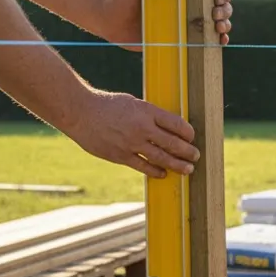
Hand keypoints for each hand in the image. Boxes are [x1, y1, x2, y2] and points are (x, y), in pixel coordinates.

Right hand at [62, 88, 200, 177]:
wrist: (79, 112)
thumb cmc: (107, 105)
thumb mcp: (133, 103)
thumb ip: (150, 115)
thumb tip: (170, 128)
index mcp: (147, 111)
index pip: (177, 124)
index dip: (188, 133)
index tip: (191, 137)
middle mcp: (142, 128)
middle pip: (173, 143)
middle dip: (188, 152)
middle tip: (196, 156)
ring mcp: (131, 143)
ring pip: (162, 158)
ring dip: (178, 165)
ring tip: (188, 169)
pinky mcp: (120, 156)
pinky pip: (143, 167)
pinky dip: (156, 171)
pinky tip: (164, 173)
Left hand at [98, 0, 233, 49]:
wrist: (111, 22)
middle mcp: (188, 5)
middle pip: (219, 5)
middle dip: (225, 9)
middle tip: (215, 12)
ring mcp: (187, 23)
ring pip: (217, 22)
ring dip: (224, 24)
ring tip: (218, 27)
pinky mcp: (183, 39)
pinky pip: (206, 40)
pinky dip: (217, 40)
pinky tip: (220, 40)